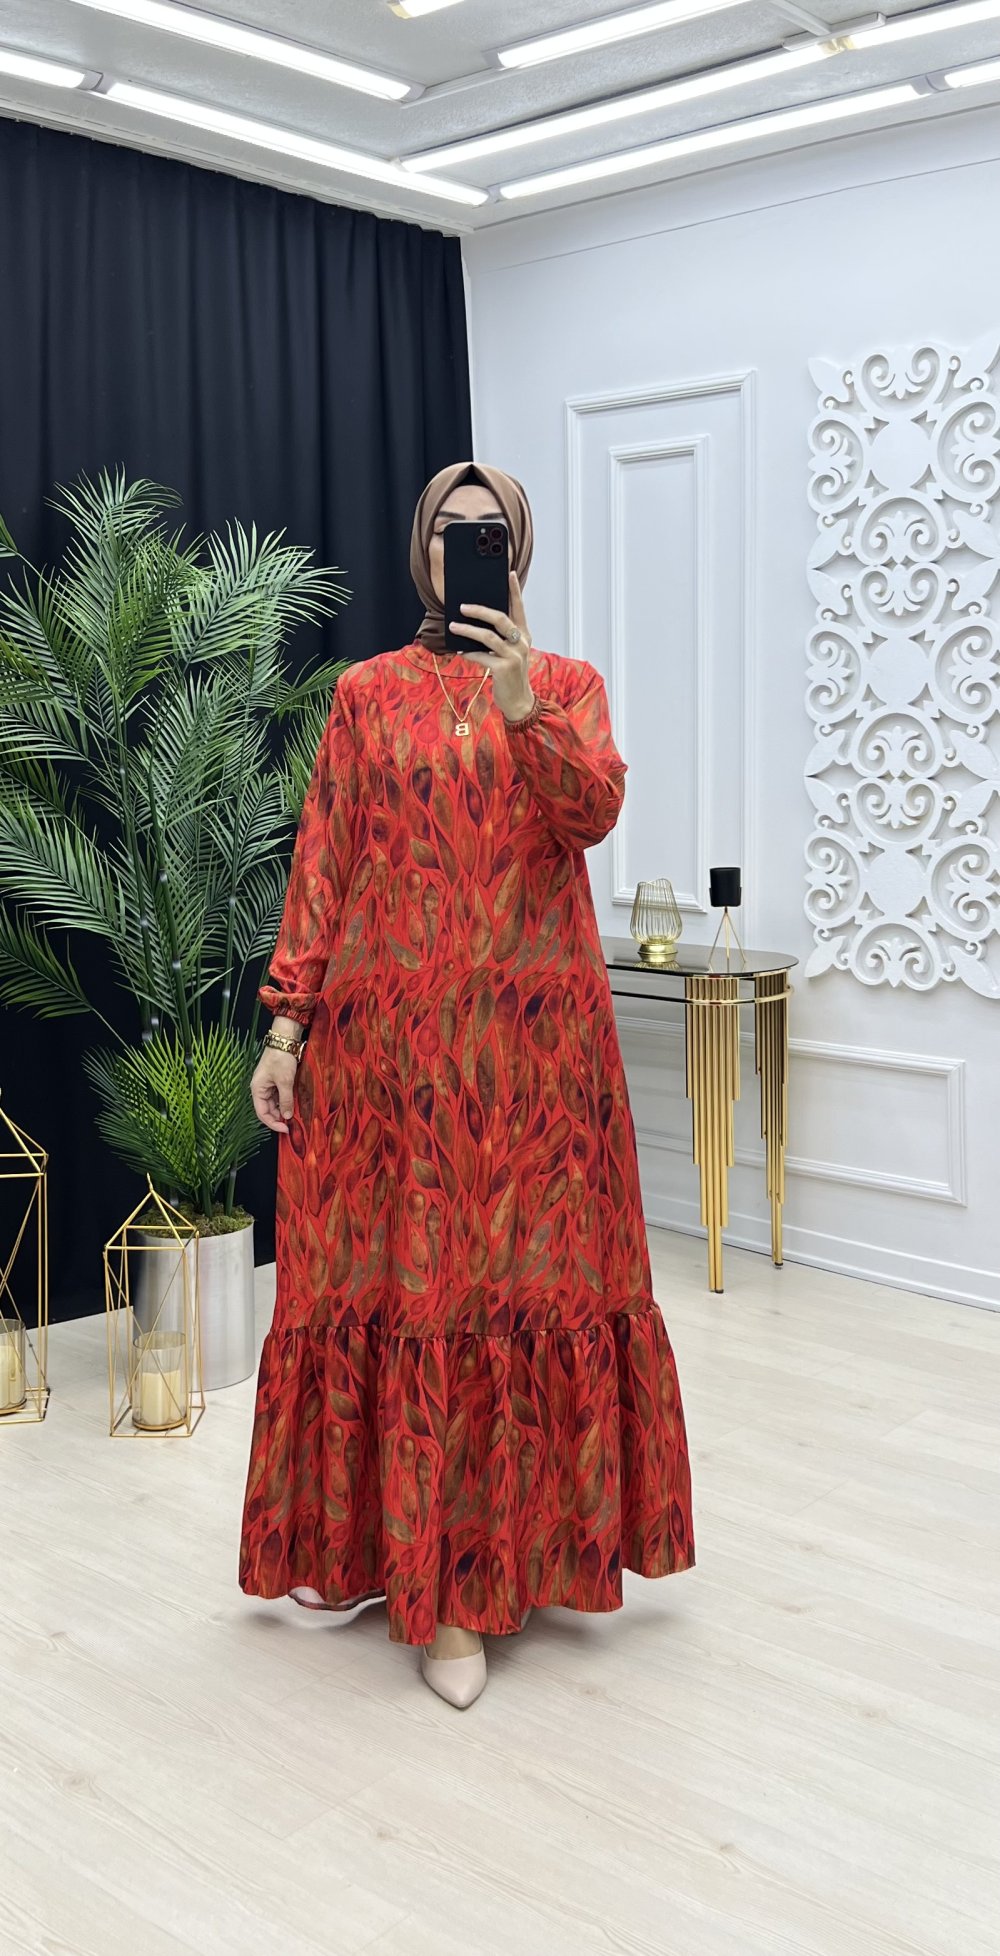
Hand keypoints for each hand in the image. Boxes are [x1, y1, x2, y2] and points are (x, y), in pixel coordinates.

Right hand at [251, 1050, 297, 1133]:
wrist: (285, 1040)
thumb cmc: (281, 1059)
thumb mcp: (285, 1081)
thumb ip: (286, 1100)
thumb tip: (287, 1117)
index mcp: (257, 1090)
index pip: (262, 1113)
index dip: (273, 1123)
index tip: (286, 1129)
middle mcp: (261, 1089)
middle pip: (268, 1109)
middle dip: (279, 1118)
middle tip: (293, 1125)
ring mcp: (268, 1084)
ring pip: (275, 1103)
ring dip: (284, 1110)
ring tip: (295, 1116)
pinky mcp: (276, 1080)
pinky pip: (279, 1096)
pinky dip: (286, 1101)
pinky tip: (295, 1105)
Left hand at [449, 571, 535, 720]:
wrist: (519, 701)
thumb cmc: (511, 675)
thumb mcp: (511, 653)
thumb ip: (501, 638)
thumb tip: (478, 623)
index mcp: (525, 636)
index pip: (519, 608)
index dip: (515, 591)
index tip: (510, 574)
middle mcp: (522, 643)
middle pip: (500, 619)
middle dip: (479, 610)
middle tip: (462, 607)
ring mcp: (514, 656)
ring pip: (488, 636)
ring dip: (467, 630)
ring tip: (454, 627)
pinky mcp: (503, 669)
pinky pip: (481, 656)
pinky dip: (469, 653)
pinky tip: (460, 651)